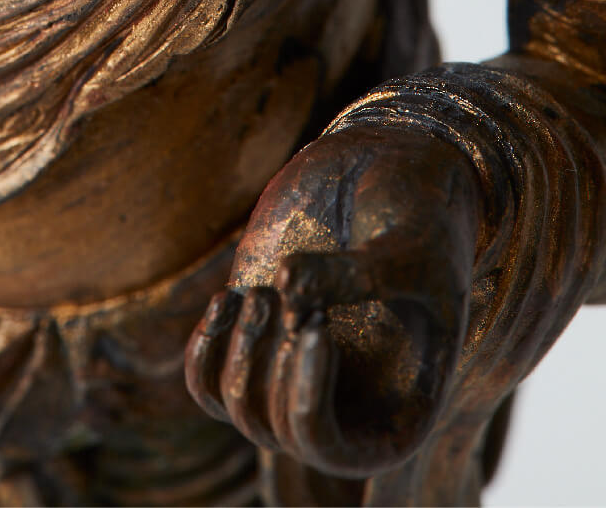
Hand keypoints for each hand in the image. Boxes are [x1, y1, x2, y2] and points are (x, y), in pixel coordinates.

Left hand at [186, 123, 483, 478]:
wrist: (390, 175)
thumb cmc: (422, 220)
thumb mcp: (413, 249)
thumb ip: (360, 273)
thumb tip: (283, 286)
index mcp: (394, 409)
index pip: (334, 453)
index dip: (309, 403)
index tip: (316, 330)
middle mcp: (341, 404)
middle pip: (274, 430)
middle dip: (272, 364)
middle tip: (286, 296)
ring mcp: (291, 369)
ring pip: (237, 404)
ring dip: (238, 352)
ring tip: (261, 293)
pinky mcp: (255, 331)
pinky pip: (207, 379)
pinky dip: (205, 348)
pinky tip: (225, 300)